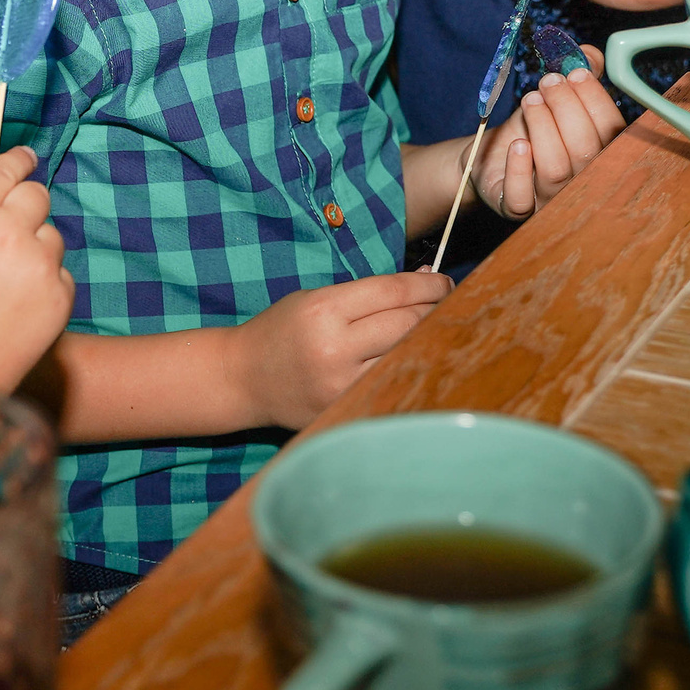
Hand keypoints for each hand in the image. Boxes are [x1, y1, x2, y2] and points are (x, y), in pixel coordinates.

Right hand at [0, 146, 72, 390]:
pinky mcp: (60, 297)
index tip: (25, 157)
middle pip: (36, 194)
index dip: (17, 159)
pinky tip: (15, 306)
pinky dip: (43, 283)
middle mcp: (9, 231)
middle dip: (24, 203)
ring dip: (34, 246)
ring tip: (2, 281)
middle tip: (8, 226)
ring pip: (52, 234)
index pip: (4, 169)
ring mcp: (39, 265)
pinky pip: (60, 273)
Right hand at [233, 272, 451, 429]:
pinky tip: (414, 358)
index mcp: (325, 310)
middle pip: (408, 323)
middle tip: (447, 303)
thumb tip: (422, 286)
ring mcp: (342, 384)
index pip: (393, 292)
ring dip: (426, 340)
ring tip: (436, 329)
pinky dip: (405, 367)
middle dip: (434, 309)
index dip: (427, 285)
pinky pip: (389, 382)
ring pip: (405, 355)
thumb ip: (365, 295)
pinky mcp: (345, 407)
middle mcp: (335, 348)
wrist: (242, 378)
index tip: (444, 282)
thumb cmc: (280, 331)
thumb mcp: (315, 299)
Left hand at [475, 54, 626, 218]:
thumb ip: (578, 75)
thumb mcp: (555, 99)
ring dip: (542, 127)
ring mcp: (551, 200)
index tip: (575, 73)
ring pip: (556, 169)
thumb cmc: (532, 128)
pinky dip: (519, 169)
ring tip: (530, 101)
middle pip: (585, 149)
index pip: (611, 130)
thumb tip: (589, 54)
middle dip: (566, 107)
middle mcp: (582, 182)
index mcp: (601, 154)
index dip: (595, 99)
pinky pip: (522, 198)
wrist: (490, 155)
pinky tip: (518, 144)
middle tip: (547, 82)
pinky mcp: (517, 208)